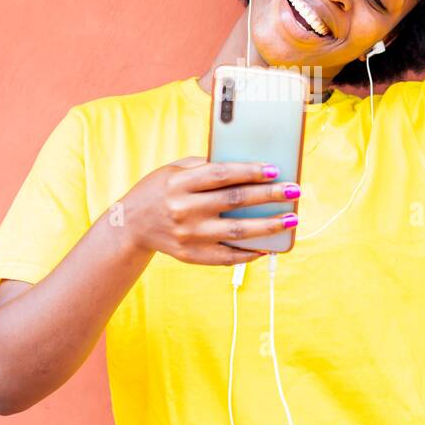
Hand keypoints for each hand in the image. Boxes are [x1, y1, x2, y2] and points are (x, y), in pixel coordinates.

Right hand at [119, 157, 299, 264]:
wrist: (130, 225)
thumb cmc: (159, 190)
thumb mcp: (175, 170)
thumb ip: (205, 167)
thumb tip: (247, 168)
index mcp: (179, 183)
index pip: (222, 175)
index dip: (250, 171)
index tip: (275, 169)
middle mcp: (184, 209)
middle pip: (235, 201)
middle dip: (269, 195)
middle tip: (294, 191)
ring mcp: (188, 236)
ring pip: (236, 232)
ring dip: (268, 226)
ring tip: (290, 220)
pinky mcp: (191, 255)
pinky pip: (227, 256)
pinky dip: (249, 252)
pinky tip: (268, 246)